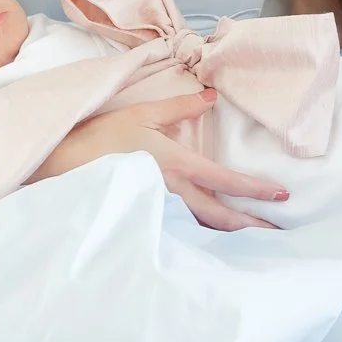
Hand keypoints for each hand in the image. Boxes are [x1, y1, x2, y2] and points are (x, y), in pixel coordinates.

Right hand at [42, 90, 287, 231]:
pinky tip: (212, 244)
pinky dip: (202, 238)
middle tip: (277, 232)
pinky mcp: (144, 220)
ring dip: (231, 234)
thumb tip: (212, 97)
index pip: (225, 181)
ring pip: (202, 228)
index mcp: (176, 164)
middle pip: (221, 215)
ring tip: (254, 239)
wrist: (60, 166)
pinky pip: (181, 232)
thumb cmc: (101, 137)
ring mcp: (158, 211)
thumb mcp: (143, 114)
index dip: (255, 190)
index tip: (282, 196)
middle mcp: (172, 193)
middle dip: (251, 224)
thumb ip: (181, 106)